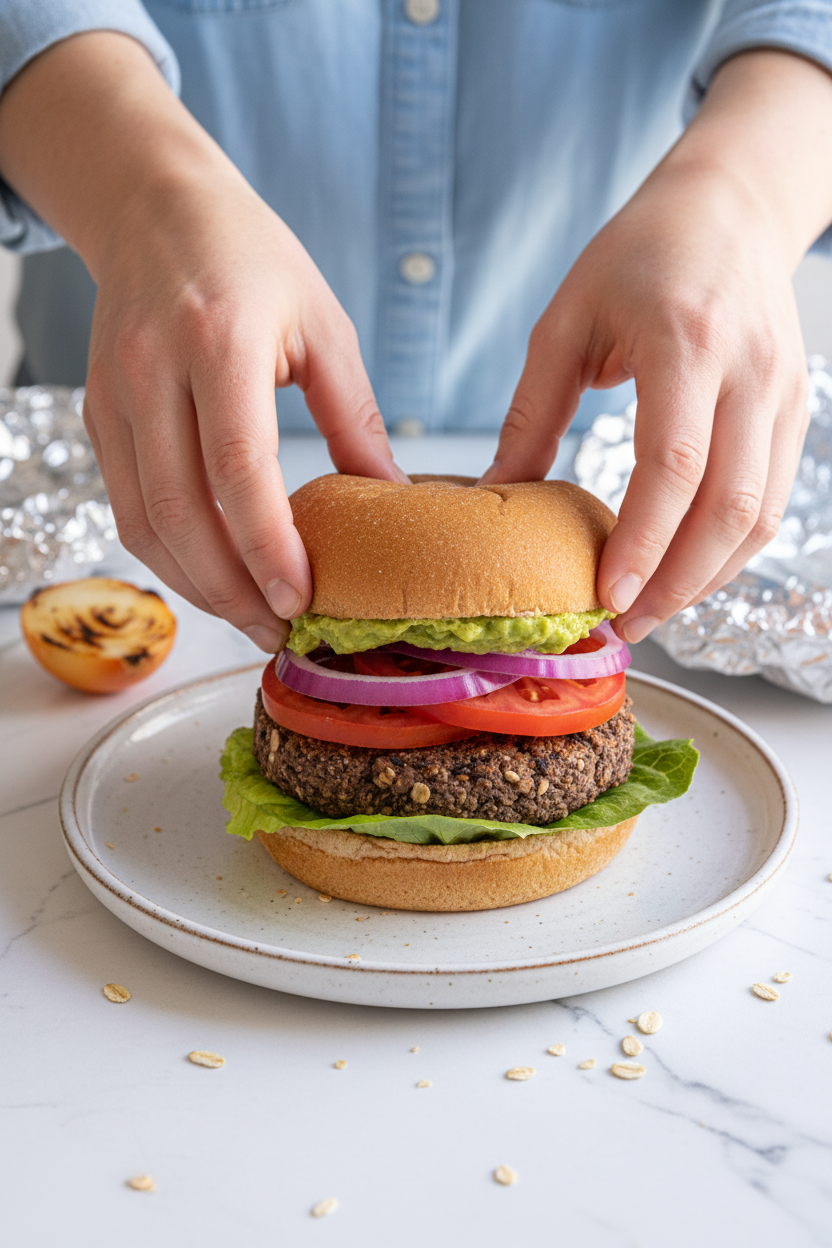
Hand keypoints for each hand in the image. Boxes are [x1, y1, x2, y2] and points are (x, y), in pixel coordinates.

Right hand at [0, 32, 405, 651]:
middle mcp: (153, 373)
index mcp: (220, 343)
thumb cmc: (252, 259)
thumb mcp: (323, 326)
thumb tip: (391, 501)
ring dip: (196, 585)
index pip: (237, 469)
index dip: (267, 546)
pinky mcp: (96, 413)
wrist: (156, 208)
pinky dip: (167, 555)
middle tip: (280, 630)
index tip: (302, 598)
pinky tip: (210, 577)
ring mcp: (114, 396)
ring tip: (250, 617)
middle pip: (182, 512)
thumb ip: (354, 418)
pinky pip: (125, 505)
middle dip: (232, 588)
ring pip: (144, 522)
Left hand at [480, 51, 831, 642]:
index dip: (644, 540)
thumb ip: (532, 413)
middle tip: (626, 623)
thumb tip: (494, 495)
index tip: (608, 594)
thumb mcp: (565, 322)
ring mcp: (781, 393)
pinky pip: (772, 499)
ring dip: (708, 577)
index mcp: (684, 342)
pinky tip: (688, 570)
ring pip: (760, 515)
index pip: (674, 464)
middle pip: (729, 507)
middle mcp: (747, 372)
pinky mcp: (793, 409)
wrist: (730, 207)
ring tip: (653, 609)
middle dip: (678, 582)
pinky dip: (731, 548)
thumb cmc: (639, 254)